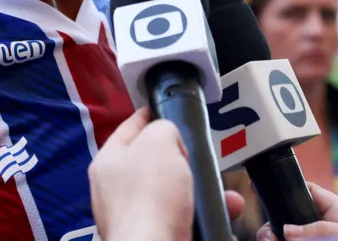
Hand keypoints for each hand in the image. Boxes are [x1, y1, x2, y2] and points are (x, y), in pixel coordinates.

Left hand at [90, 107, 244, 240]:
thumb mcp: (159, 140)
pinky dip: (205, 218)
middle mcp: (117, 190)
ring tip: (228, 197)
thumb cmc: (150, 197)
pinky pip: (185, 221)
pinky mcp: (154, 236)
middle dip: (186, 162)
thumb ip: (164, 129)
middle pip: (156, 164)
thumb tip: (171, 140)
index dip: (151, 115)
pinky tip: (221, 216)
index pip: (130, 128)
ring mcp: (135, 217)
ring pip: (176, 196)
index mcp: (109, 161)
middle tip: (201, 160)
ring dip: (204, 194)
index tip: (167, 109)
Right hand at [256, 183, 337, 239]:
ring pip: (287, 236)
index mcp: (337, 212)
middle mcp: (323, 228)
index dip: (285, 188)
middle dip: (273, 225)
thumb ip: (323, 229)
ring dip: (274, 237)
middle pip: (289, 221)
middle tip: (268, 236)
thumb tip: (288, 229)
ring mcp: (318, 240)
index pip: (306, 192)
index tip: (262, 188)